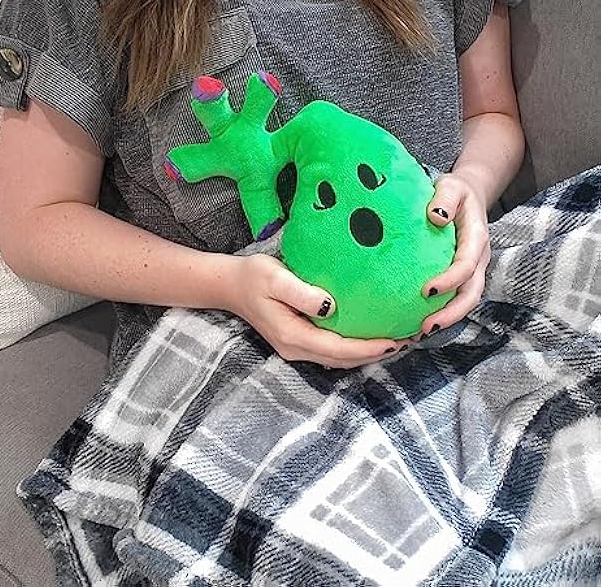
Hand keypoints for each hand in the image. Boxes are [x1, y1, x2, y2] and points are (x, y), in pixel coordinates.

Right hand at [227, 254, 402, 368]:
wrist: (229, 286)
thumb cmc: (252, 276)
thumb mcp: (274, 277)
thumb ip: (301, 292)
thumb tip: (330, 306)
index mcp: (292, 335)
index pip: (338, 348)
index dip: (368, 348)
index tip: (396, 341)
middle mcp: (295, 348)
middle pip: (343, 360)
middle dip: (375, 355)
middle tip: (408, 341)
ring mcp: (295, 348)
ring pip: (338, 360)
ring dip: (366, 354)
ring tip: (396, 341)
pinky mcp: (297, 341)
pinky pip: (331, 351)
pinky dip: (353, 349)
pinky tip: (368, 336)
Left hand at [418, 172, 490, 335]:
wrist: (467, 195)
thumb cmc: (454, 191)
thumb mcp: (450, 186)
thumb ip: (444, 199)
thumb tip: (435, 216)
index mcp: (476, 238)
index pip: (466, 265)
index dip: (449, 281)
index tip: (426, 291)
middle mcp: (478, 258)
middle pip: (471, 294)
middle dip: (451, 313)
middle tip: (426, 326)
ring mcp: (472, 269)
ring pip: (465, 301)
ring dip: (446, 319)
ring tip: (419, 333)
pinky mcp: (462, 275)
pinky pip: (455, 298)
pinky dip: (441, 312)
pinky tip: (417, 323)